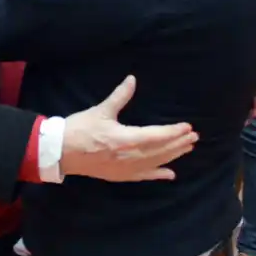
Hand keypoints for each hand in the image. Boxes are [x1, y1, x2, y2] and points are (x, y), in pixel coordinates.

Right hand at [60, 76, 197, 181]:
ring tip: (187, 149)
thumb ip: (120, 96)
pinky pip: (143, 176)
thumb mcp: (101, 110)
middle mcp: (130, 156)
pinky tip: (170, 174)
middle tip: (194, 138)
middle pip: (161, 150)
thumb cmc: (80, 129)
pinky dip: (158, 175)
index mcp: (126, 138)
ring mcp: (126, 168)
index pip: (157, 136)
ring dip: (173, 156)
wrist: (61, 152)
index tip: (188, 127)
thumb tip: (132, 79)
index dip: (174, 132)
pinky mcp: (120, 176)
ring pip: (155, 163)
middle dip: (179, 143)